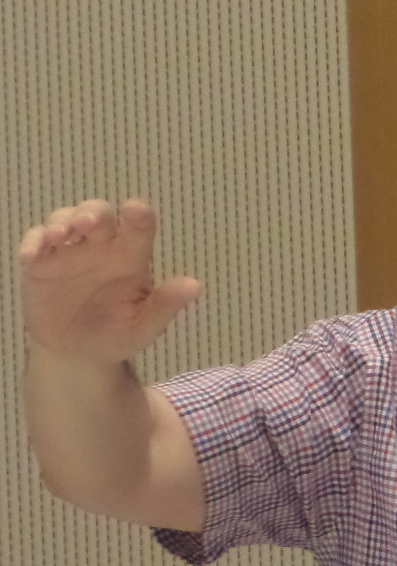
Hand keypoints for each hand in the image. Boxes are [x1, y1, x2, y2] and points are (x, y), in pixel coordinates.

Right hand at [16, 199, 200, 364]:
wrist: (80, 353)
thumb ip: (166, 304)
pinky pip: (35, 243)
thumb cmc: (119, 333)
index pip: (138, 226)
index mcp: (131, 256)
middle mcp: (101, 246)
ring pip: (64, 220)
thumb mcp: (145, 324)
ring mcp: (69, 252)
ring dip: (61, 221)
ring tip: (60, 235)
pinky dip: (33, 243)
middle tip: (89, 224)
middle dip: (93, 213)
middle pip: (98, 214)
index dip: (138, 215)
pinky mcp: (41, 264)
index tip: (136, 211)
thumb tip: (195, 286)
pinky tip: (32, 255)